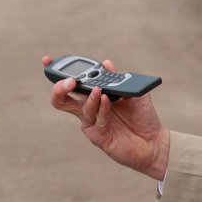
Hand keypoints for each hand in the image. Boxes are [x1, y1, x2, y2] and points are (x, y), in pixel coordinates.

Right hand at [45, 55, 169, 180]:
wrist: (154, 141)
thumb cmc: (142, 116)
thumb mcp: (133, 92)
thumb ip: (119, 79)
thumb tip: (106, 63)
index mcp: (93, 96)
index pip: (71, 83)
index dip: (56, 72)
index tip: (47, 60)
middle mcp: (88, 109)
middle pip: (61, 99)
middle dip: (60, 87)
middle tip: (70, 80)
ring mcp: (92, 123)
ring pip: (80, 109)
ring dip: (89, 97)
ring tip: (97, 90)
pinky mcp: (98, 136)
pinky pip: (97, 120)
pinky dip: (102, 108)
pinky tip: (107, 100)